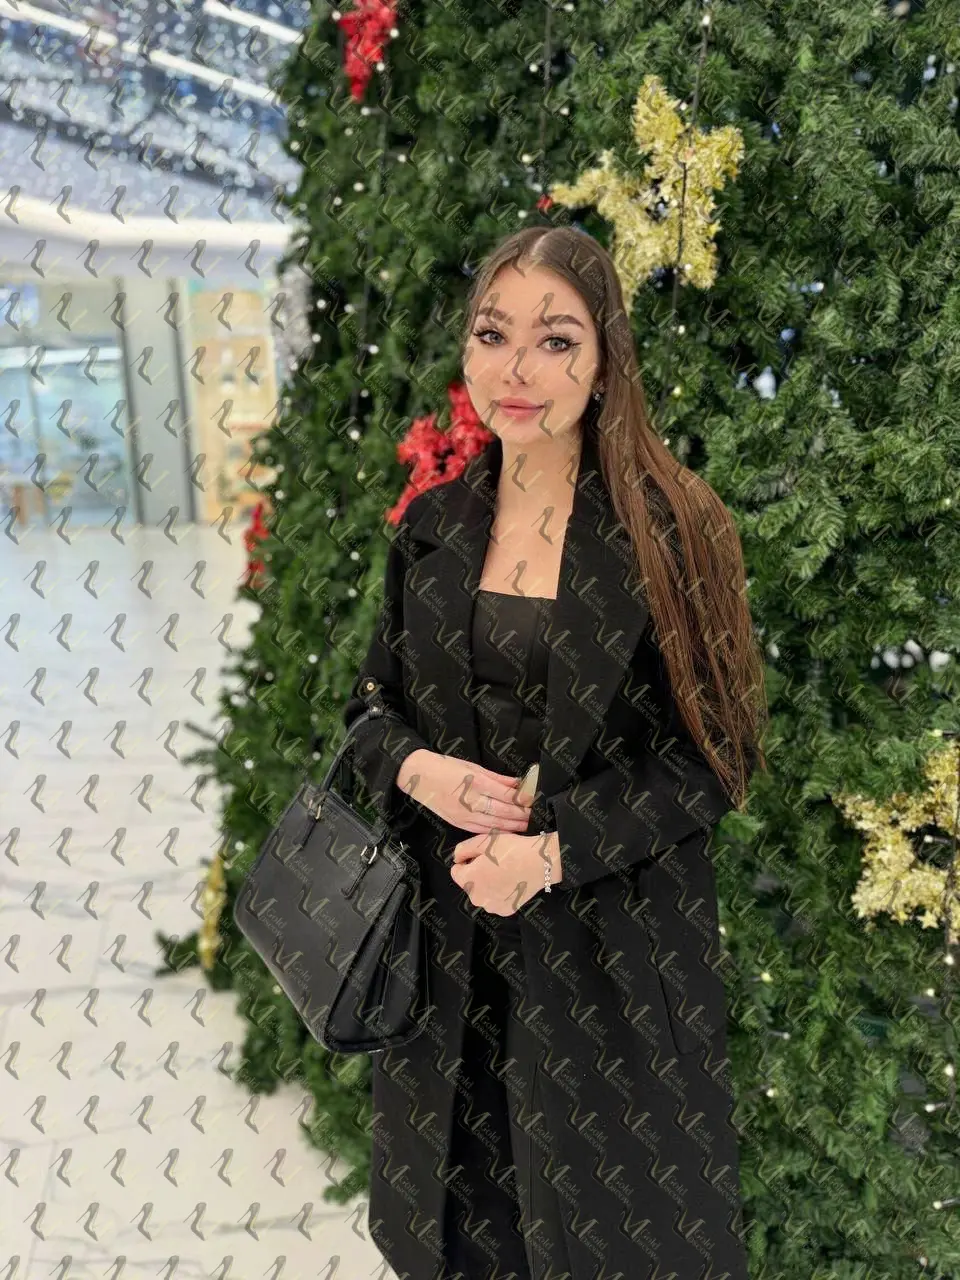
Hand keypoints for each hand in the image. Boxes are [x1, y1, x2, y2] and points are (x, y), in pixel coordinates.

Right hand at [397, 750, 532, 833]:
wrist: (417, 776)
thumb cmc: (444, 766)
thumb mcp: (472, 766)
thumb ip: (497, 778)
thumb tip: (517, 783)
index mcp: (475, 782)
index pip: (507, 794)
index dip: (523, 799)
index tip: (535, 800)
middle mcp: (470, 800)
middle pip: (503, 811)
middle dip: (522, 815)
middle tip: (536, 816)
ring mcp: (463, 814)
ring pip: (494, 824)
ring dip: (513, 826)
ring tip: (527, 826)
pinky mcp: (458, 823)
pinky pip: (481, 830)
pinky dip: (496, 831)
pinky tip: (507, 832)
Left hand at [450, 831, 557, 914]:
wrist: (539, 863)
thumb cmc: (511, 850)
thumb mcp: (483, 841)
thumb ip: (462, 850)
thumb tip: (457, 859)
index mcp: (468, 880)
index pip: (456, 872)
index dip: (467, 861)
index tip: (480, 856)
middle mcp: (477, 898)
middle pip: (469, 884)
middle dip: (477, 874)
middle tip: (494, 863)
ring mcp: (492, 906)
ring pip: (483, 893)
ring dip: (488, 885)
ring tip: (503, 872)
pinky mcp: (505, 911)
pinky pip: (496, 901)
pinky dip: (500, 894)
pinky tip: (510, 883)